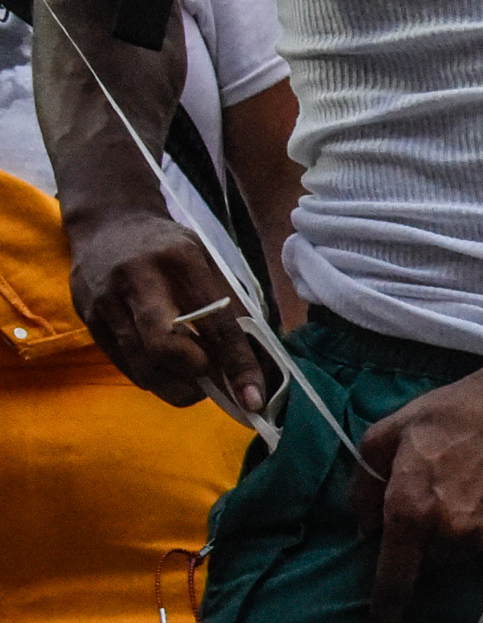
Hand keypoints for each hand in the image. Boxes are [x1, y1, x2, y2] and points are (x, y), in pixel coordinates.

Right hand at [67, 206, 268, 415]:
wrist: (107, 224)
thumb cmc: (170, 250)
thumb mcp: (206, 264)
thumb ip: (227, 311)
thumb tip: (252, 370)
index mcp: (179, 261)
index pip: (214, 322)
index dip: (236, 364)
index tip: (253, 398)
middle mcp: (136, 279)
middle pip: (163, 345)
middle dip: (195, 375)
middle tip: (211, 380)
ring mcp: (105, 301)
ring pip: (142, 365)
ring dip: (176, 386)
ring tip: (194, 381)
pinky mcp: (88, 320)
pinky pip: (125, 365)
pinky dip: (153, 377)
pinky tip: (167, 370)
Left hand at [351, 361, 482, 622]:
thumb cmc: (451, 414)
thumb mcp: (387, 434)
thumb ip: (363, 484)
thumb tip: (364, 525)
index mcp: (409, 510)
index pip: (393, 577)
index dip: (385, 613)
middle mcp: (447, 534)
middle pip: (422, 565)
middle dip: (414, 547)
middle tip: (420, 506)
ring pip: (451, 557)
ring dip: (444, 539)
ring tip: (455, 493)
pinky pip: (480, 546)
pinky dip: (473, 530)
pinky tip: (481, 494)